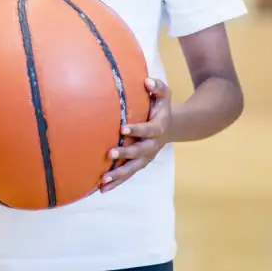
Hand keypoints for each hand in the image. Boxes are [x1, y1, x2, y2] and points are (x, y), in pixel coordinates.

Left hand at [101, 78, 171, 192]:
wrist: (170, 126)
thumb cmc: (160, 106)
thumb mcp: (164, 94)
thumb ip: (157, 86)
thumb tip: (146, 81)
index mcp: (158, 128)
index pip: (148, 129)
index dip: (137, 129)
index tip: (122, 128)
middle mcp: (152, 146)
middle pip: (139, 152)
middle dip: (125, 154)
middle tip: (109, 154)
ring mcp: (146, 157)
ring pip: (132, 169)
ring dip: (118, 175)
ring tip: (103, 180)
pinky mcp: (139, 164)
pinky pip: (128, 175)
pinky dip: (116, 182)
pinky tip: (101, 189)